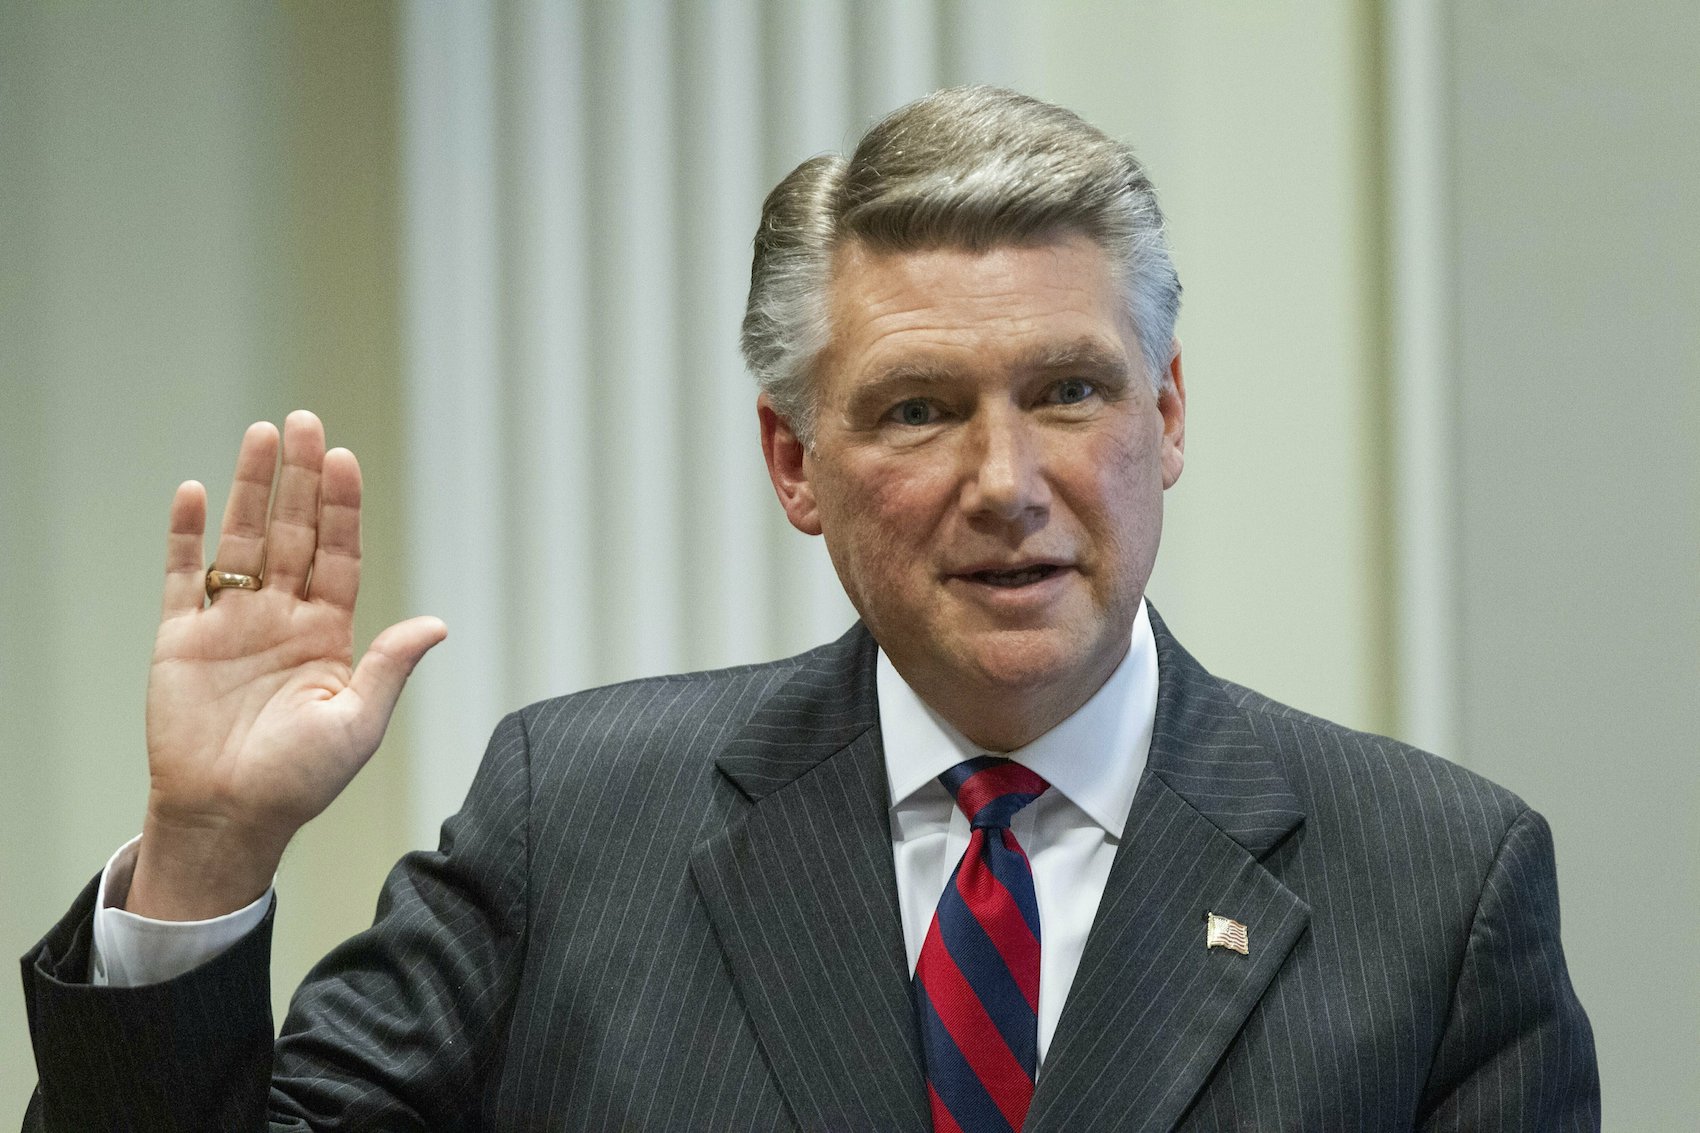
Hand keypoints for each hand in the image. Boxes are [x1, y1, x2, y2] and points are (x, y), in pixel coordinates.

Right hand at [127, 411, 445, 919]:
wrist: (227, 818)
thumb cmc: (299, 781)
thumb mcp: (359, 723)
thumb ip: (389, 666)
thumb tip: (438, 624)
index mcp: (328, 634)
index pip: (338, 555)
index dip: (341, 508)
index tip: (343, 460)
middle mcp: (282, 618)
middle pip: (293, 532)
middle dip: (300, 478)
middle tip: (306, 422)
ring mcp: (231, 623)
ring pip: (243, 539)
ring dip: (252, 488)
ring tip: (263, 435)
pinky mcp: (182, 638)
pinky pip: (183, 576)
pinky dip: (187, 535)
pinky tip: (196, 492)